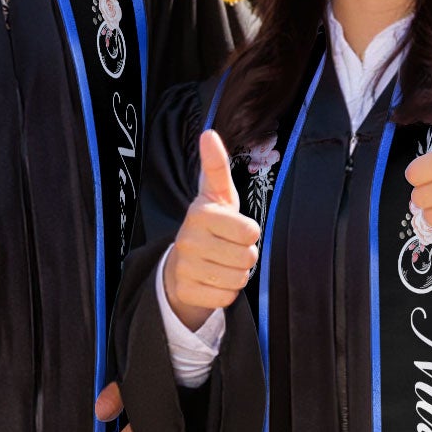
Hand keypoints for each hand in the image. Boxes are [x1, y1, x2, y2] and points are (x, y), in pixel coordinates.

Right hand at [162, 129, 260, 330]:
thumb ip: (216, 166)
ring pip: (238, 279)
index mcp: (200, 213)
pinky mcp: (186, 291)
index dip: (249, 233)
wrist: (181, 265)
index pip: (250, 231)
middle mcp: (188, 239)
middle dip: (245, 256)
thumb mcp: (217, 195)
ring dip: (237, 274)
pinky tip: (213, 280)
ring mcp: (184, 267)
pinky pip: (226, 297)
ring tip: (222, 264)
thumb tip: (209, 133)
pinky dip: (226, 292)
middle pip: (247, 258)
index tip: (236, 228)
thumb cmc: (210, 225)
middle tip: (229, 249)